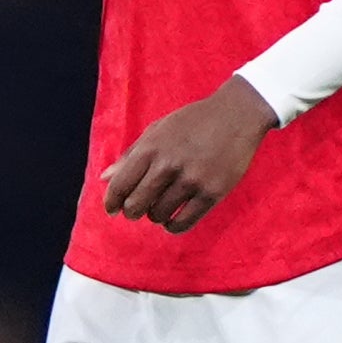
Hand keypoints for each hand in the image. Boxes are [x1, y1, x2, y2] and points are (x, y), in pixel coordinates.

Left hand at [99, 78, 276, 232]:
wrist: (236, 115)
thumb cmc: (193, 122)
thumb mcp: (158, 130)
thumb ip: (131, 155)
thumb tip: (105, 178)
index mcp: (151, 148)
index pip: (120, 185)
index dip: (112, 202)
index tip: (112, 209)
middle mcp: (169, 165)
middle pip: (136, 205)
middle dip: (132, 211)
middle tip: (137, 210)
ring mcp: (192, 180)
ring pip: (159, 215)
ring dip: (155, 216)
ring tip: (160, 208)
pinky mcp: (212, 193)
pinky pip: (183, 222)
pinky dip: (173, 226)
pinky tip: (173, 220)